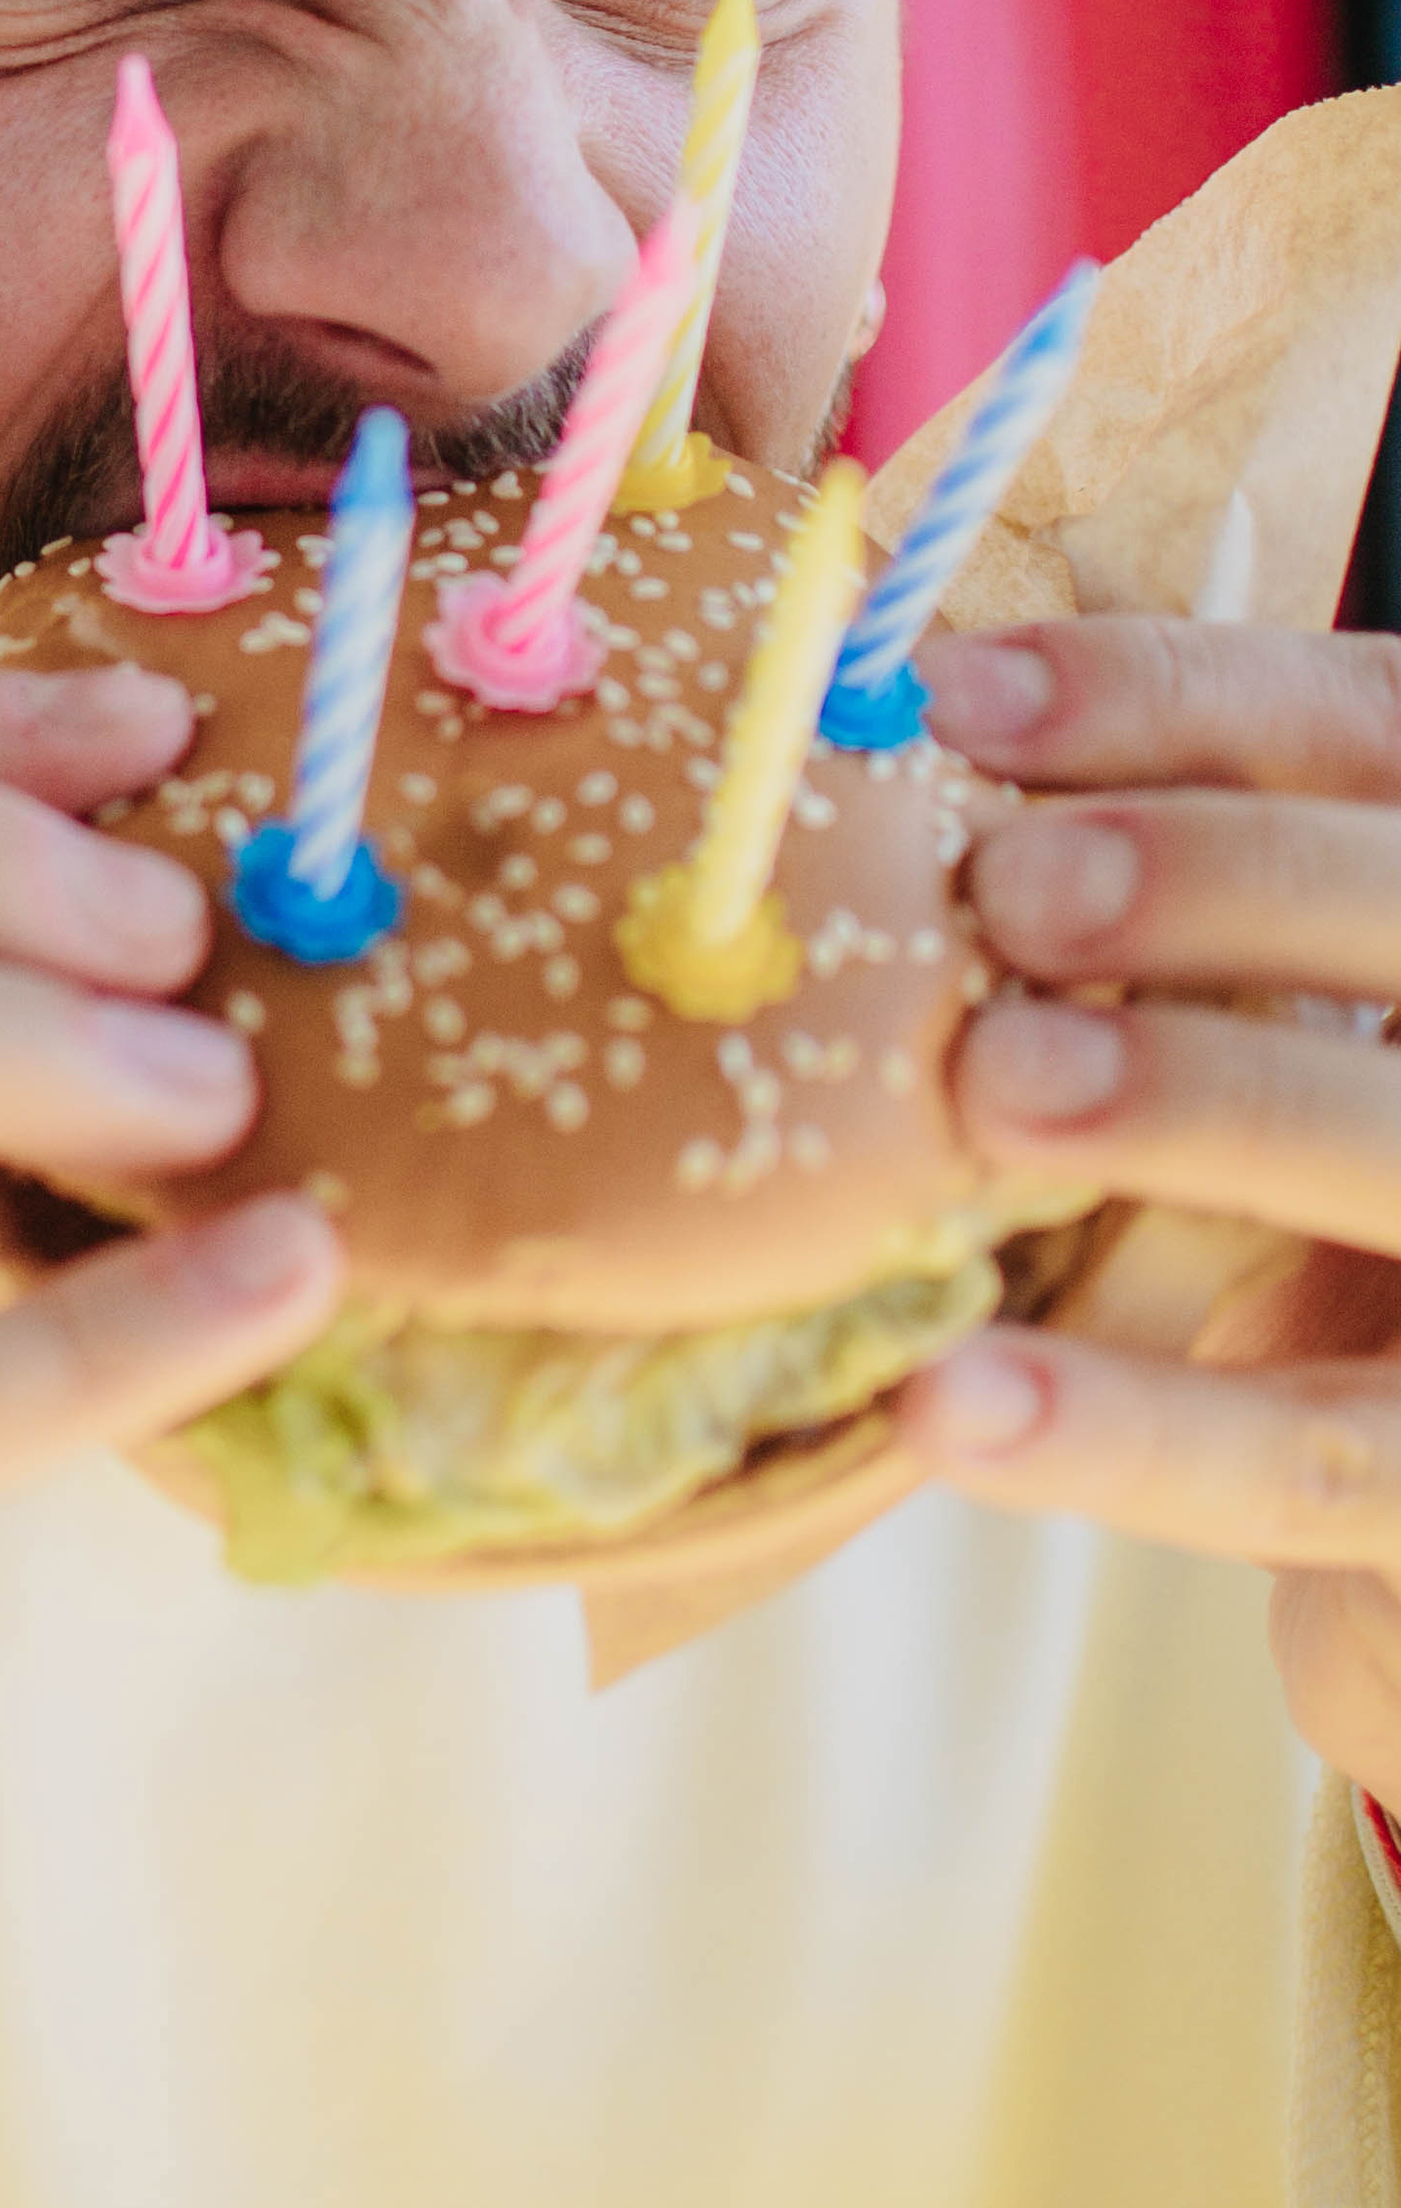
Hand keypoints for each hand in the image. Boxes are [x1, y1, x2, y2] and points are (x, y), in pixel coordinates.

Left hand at [893, 618, 1400, 1800]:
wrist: (1389, 1509)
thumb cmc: (1281, 1208)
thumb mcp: (1230, 1024)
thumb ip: (1115, 905)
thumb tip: (860, 747)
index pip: (1370, 733)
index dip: (1177, 700)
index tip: (956, 697)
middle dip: (1214, 878)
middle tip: (1005, 891)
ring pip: (1399, 1156)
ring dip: (1198, 1102)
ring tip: (993, 1086)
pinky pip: (1320, 1460)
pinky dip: (1131, 1434)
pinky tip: (951, 1398)